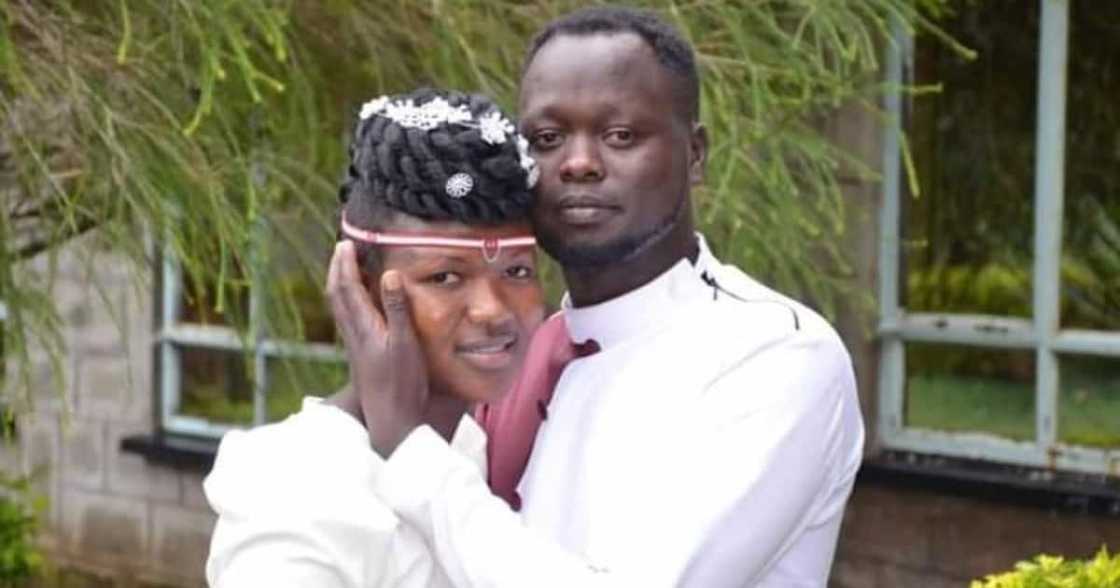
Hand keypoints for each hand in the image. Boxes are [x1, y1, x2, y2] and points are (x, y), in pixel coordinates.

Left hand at [326, 241, 428, 456]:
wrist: (392, 421)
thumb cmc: (402, 384)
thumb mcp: (405, 343)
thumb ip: (397, 308)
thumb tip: (389, 273)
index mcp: (363, 327)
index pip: (347, 287)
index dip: (344, 264)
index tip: (346, 243)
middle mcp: (354, 334)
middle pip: (337, 295)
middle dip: (337, 269)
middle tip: (342, 249)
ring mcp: (355, 345)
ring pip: (340, 307)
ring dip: (341, 283)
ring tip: (348, 268)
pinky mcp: (361, 355)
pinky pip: (348, 318)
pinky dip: (349, 301)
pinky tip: (361, 303)